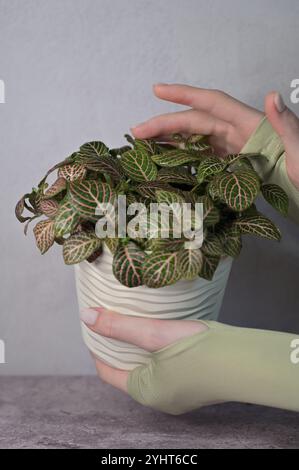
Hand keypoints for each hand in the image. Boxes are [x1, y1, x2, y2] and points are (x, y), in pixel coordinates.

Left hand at [80, 307, 206, 392]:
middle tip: (114, 320)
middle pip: (127, 369)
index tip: (96, 326)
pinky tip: (162, 334)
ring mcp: (178, 394)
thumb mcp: (155, 335)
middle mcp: (160, 398)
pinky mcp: (193, 385)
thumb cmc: (199, 351)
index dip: (98, 348)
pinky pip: (166, 369)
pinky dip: (157, 352)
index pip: (108, 371)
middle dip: (119, 346)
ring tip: (135, 323)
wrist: (245, 362)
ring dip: (139, 347)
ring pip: (148, 368)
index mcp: (145, 392)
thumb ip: (120, 326)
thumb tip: (87, 317)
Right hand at [131, 84, 298, 189]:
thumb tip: (272, 95)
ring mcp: (232, 147)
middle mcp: (237, 131)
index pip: (211, 103)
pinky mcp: (231, 163)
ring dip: (169, 140)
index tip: (157, 89)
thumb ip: (286, 124)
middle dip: (164, 125)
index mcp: (250, 123)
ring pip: (195, 139)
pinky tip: (168, 162)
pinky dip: (183, 156)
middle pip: (195, 122)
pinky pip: (202, 156)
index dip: (184, 95)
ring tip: (144, 146)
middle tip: (136, 133)